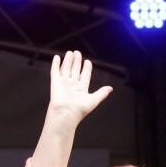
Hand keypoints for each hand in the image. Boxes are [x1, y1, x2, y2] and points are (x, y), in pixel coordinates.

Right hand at [32, 51, 112, 166]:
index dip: (86, 68)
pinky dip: (55, 64)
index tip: (87, 61)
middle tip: (77, 53)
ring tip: (70, 52)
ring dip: (68, 61)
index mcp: (81, 89)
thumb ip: (101, 93)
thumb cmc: (79, 110)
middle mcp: (72, 86)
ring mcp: (63, 84)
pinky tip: (56, 57)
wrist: (65, 114)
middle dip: (76, 62)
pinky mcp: (55, 83)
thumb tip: (110, 88)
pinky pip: (55, 72)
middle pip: (75, 70)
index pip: (84, 76)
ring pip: (66, 69)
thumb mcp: (94, 100)